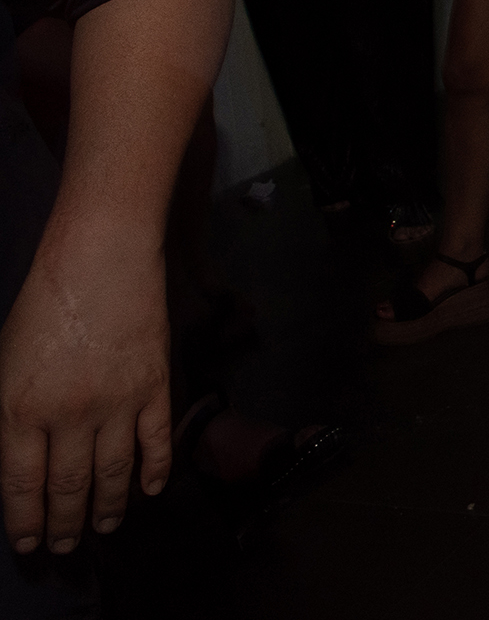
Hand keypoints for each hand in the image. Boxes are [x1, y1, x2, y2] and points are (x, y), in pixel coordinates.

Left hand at [0, 232, 171, 555]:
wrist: (102, 260)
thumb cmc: (44, 304)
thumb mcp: (4, 363)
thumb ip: (9, 415)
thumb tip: (17, 461)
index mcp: (20, 409)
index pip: (21, 485)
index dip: (25, 521)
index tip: (29, 543)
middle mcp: (69, 415)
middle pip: (68, 486)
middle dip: (64, 523)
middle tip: (65, 546)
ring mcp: (118, 403)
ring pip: (112, 473)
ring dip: (107, 507)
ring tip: (104, 527)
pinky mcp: (156, 386)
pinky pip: (156, 441)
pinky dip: (155, 471)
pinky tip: (152, 490)